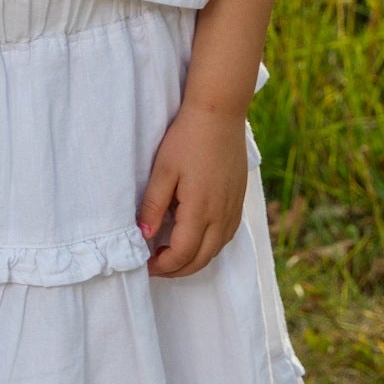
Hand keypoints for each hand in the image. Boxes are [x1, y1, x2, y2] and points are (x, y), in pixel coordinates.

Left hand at [137, 99, 250, 279]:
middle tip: (155, 266)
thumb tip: (144, 237)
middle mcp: (221, 215)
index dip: (162, 266)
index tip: (145, 265)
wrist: (219, 113)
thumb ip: (153, 206)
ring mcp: (233, 209)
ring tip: (171, 255)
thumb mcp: (163, 170)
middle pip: (201, 260)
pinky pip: (226, 236)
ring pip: (216, 251)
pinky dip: (209, 247)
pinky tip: (195, 239)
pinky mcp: (239, 201)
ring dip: (194, 260)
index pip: (182, 254)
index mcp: (200, 210)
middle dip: (177, 270)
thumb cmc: (187, 138)